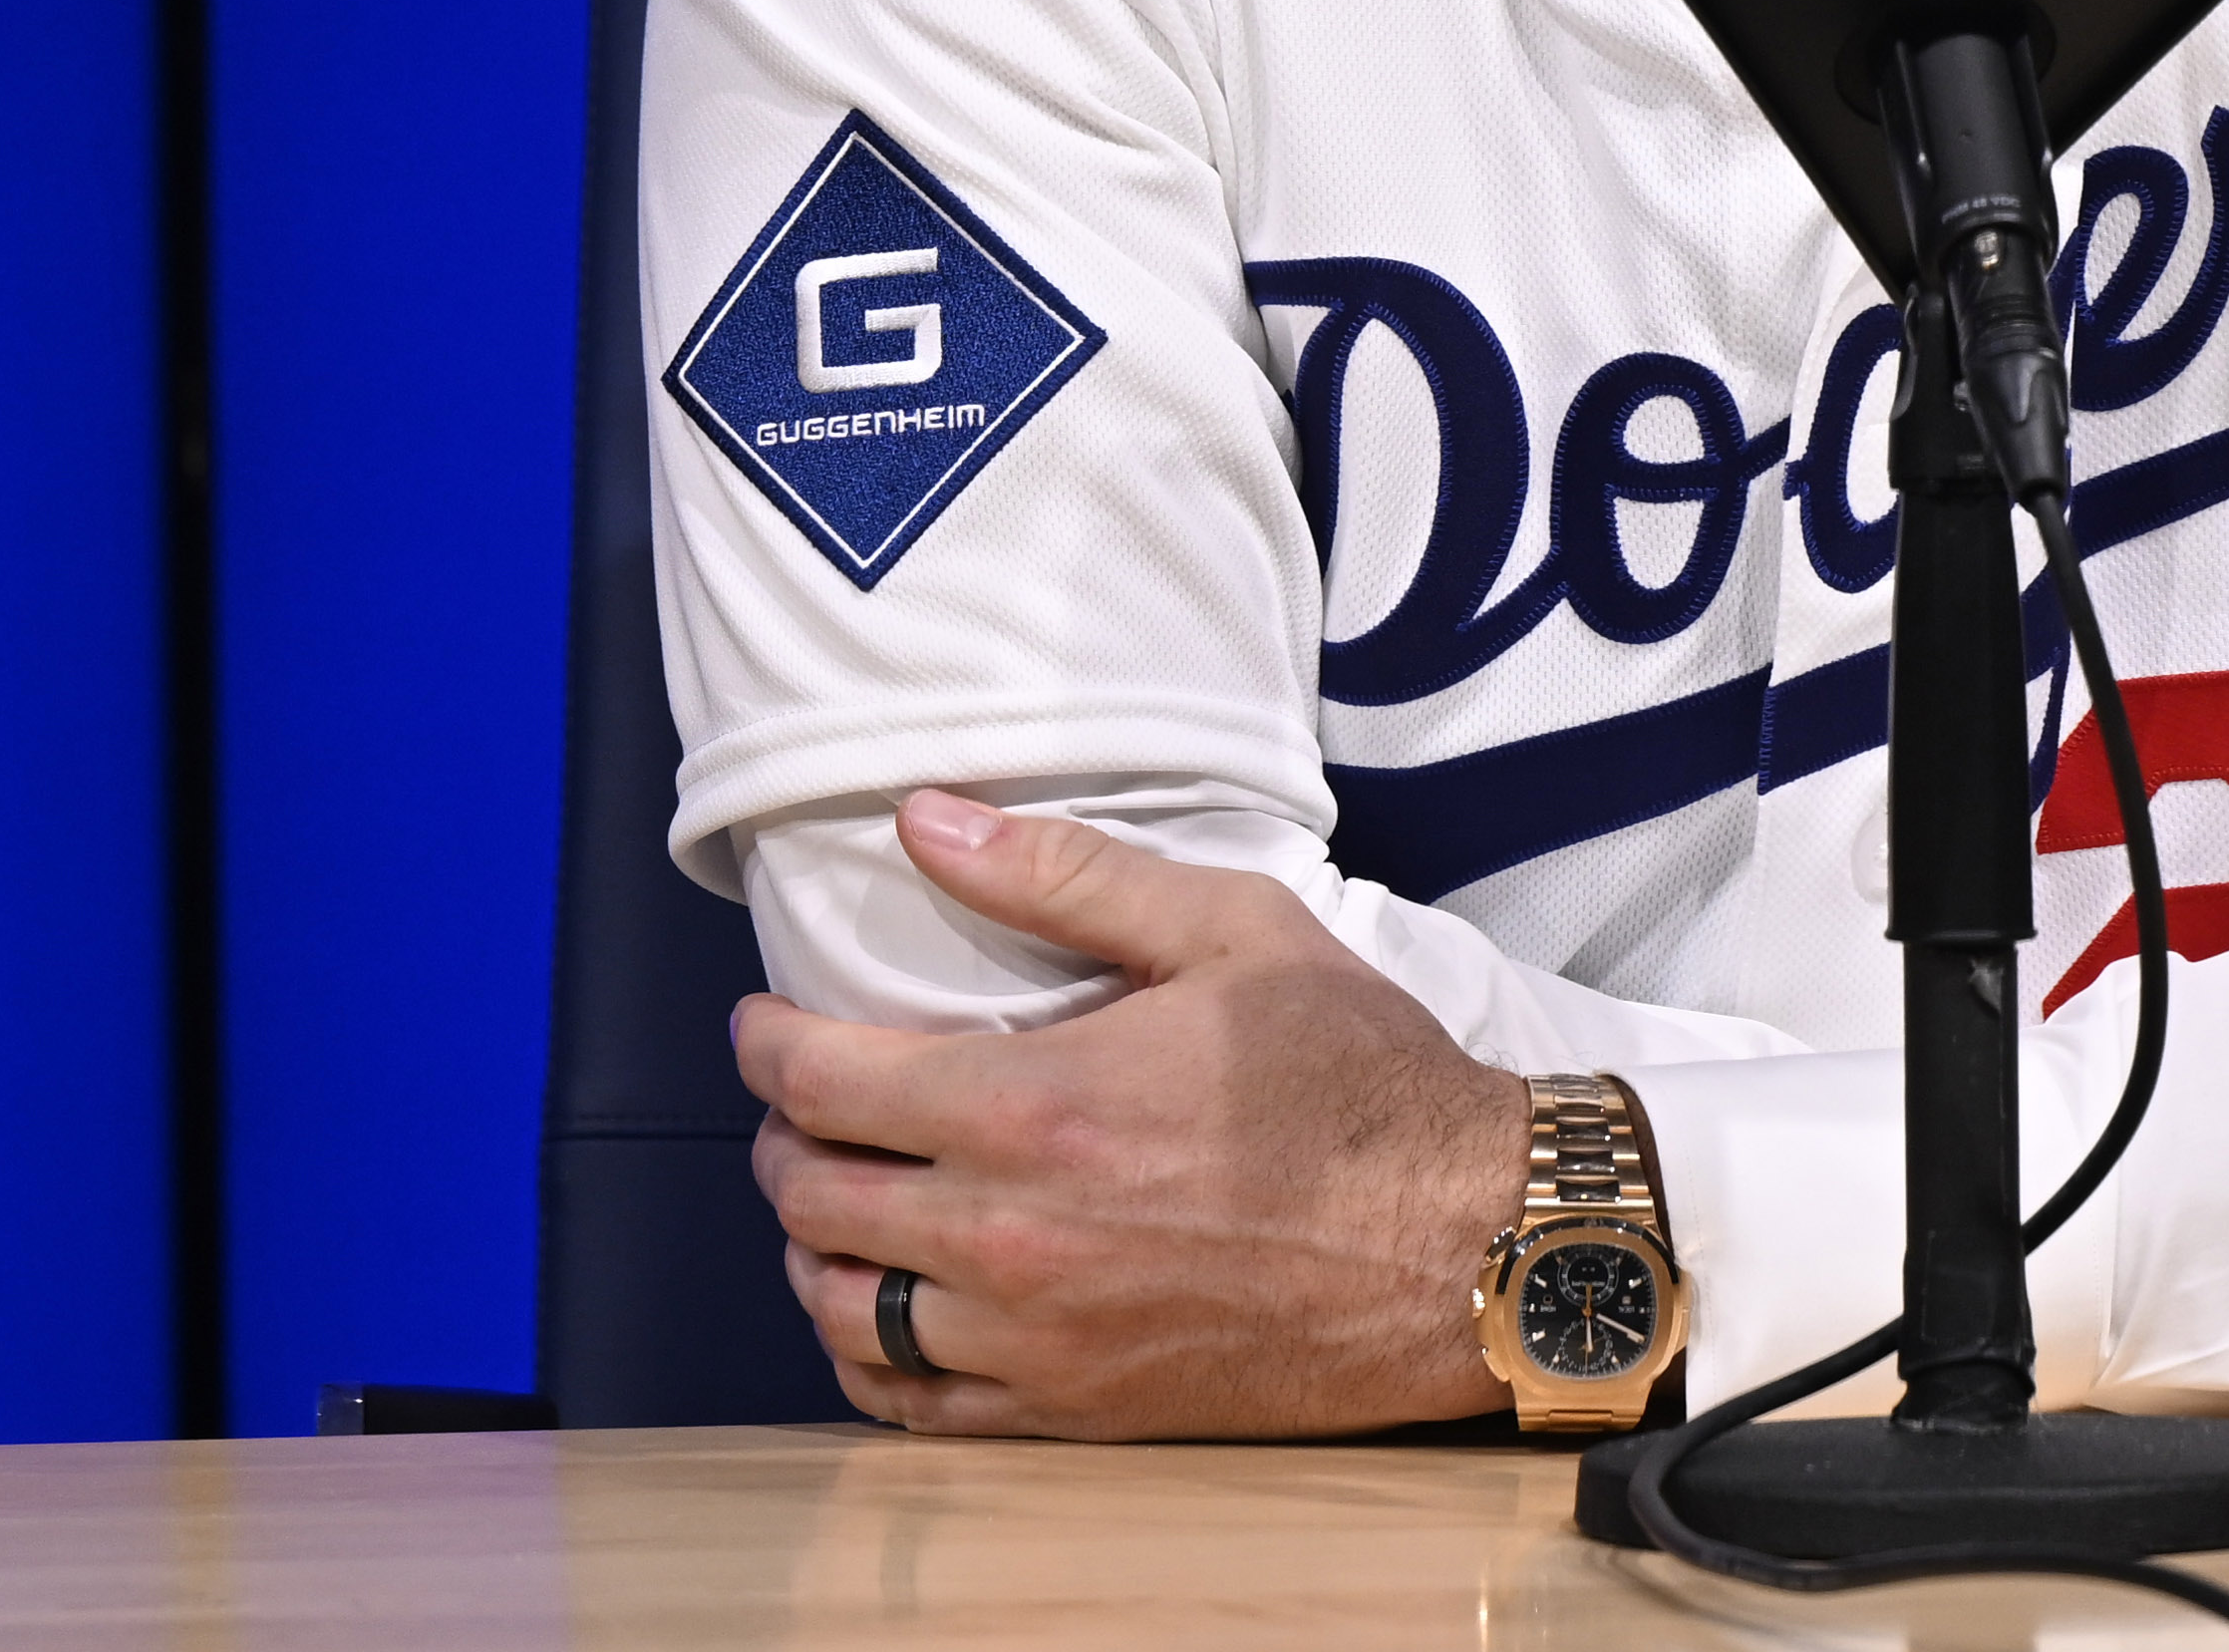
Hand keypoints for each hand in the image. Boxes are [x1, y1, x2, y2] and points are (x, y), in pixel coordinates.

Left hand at [737, 790, 1535, 1438]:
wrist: (1463, 1241)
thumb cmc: (1357, 1076)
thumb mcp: (1230, 929)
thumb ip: (1064, 873)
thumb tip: (925, 820)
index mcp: (1035, 1106)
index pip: (823, 1082)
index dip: (767, 1044)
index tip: (765, 1023)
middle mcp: (1012, 1235)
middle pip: (810, 1196)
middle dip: (782, 1137)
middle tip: (804, 1100)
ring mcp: (1036, 1339)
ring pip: (841, 1310)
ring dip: (812, 1248)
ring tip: (838, 1196)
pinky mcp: (1073, 1408)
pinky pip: (911, 1404)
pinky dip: (868, 1356)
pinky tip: (886, 1308)